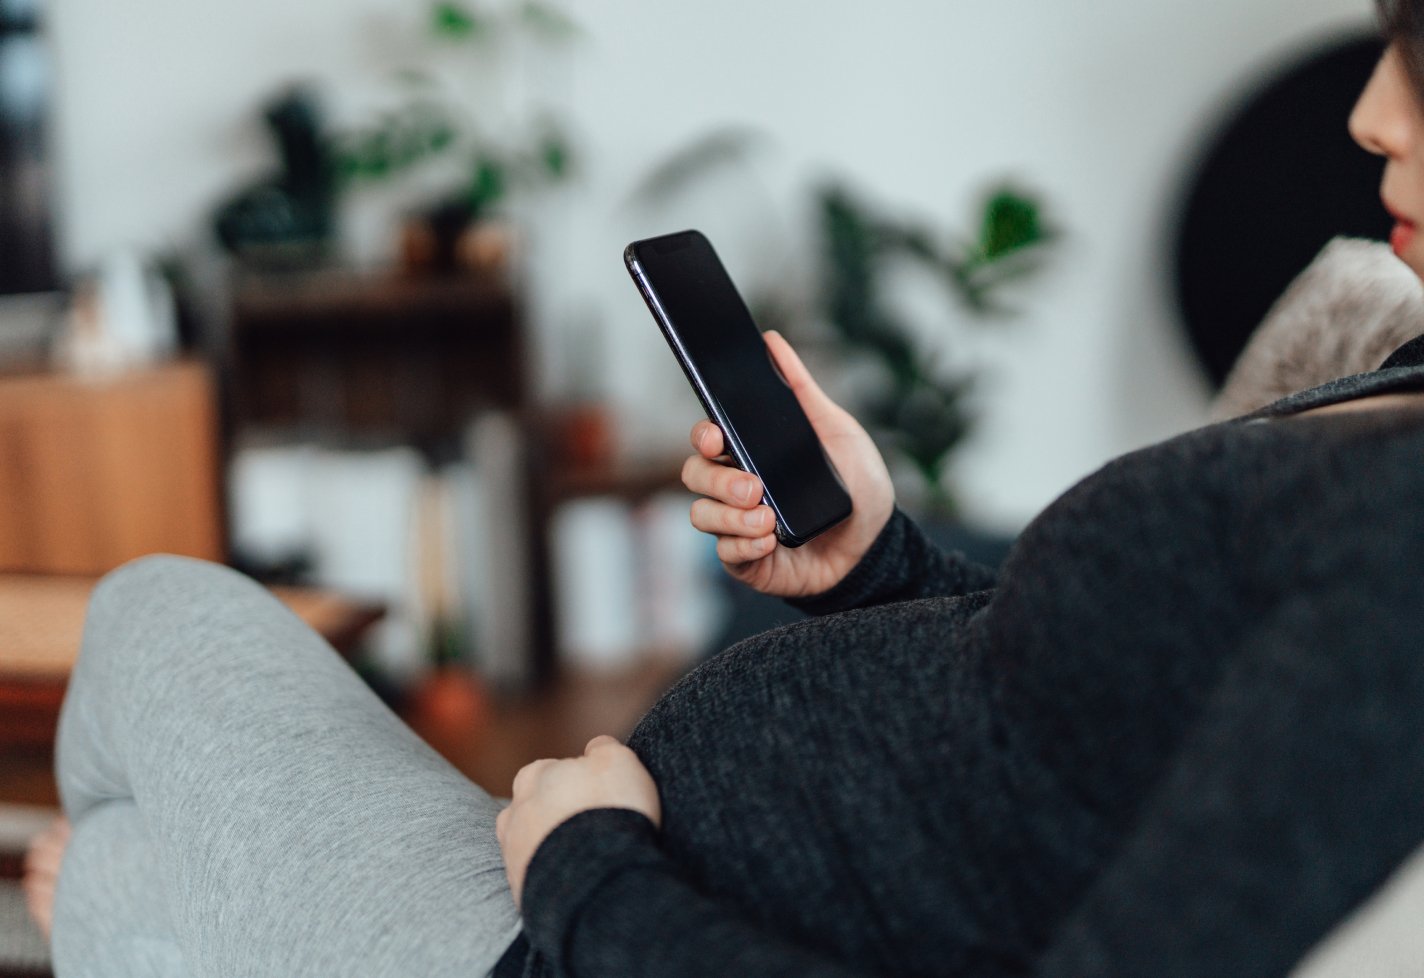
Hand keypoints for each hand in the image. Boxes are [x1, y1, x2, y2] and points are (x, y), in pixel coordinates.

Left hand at [496, 736, 660, 908]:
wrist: (596, 879)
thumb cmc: (609, 811)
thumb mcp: (619, 760)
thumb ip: (603, 748)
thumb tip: (595, 747)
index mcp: (534, 776)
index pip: (553, 771)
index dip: (579, 781)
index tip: (600, 794)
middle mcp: (514, 813)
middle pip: (538, 807)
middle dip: (559, 813)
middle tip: (593, 826)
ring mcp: (513, 854)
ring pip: (533, 844)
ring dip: (554, 847)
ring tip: (588, 856)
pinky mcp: (520, 890)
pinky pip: (539, 877)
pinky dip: (556, 876)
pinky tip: (581, 878)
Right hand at [682, 330, 894, 598]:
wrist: (876, 545)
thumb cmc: (856, 484)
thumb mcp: (835, 430)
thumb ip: (801, 389)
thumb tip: (772, 342)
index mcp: (752, 453)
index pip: (707, 439)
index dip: (703, 436)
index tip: (717, 438)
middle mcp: (736, 487)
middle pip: (694, 475)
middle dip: (719, 481)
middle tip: (755, 487)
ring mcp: (738, 524)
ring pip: (701, 515)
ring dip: (732, 517)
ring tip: (768, 519)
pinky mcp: (748, 560)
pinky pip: (724, 553)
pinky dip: (745, 545)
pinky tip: (770, 541)